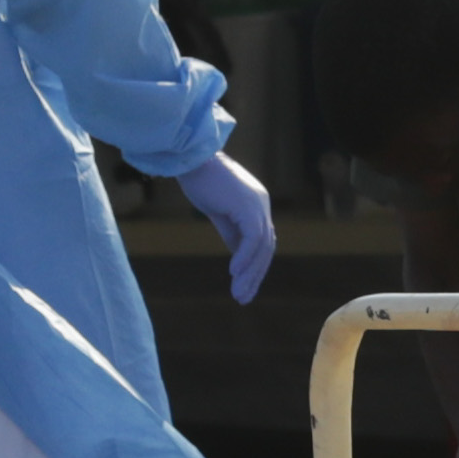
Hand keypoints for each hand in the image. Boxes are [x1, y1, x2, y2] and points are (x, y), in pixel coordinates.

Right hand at [177, 155, 275, 302]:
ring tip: (238, 294)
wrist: (192, 158)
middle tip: (243, 298)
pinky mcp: (247, 206)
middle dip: (255, 275)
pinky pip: (251, 238)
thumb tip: (238, 254)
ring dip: (249, 273)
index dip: (255, 265)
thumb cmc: (201, 180)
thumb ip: (231, 230)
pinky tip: (233, 273)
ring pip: (261, 247)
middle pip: (266, 248)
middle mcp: (262, 205)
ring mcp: (257, 205)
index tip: (243, 286)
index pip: (262, 242)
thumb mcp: (218, 211)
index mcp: (256, 205)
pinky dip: (244, 258)